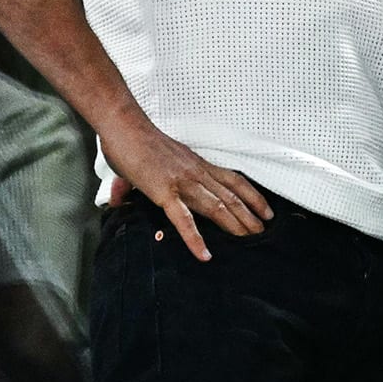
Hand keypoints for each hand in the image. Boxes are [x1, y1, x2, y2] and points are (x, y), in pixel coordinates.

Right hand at [100, 115, 271, 259]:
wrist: (124, 127)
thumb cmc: (134, 141)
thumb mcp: (150, 162)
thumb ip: (137, 183)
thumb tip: (116, 199)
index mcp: (197, 165)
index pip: (234, 180)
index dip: (253, 196)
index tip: (266, 210)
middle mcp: (196, 173)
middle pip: (231, 196)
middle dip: (250, 215)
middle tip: (263, 232)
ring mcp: (182, 182)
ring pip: (216, 207)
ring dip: (235, 224)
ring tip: (248, 240)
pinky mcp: (164, 192)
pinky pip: (184, 219)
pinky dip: (195, 238)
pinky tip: (204, 254)